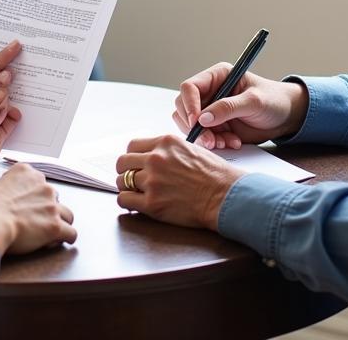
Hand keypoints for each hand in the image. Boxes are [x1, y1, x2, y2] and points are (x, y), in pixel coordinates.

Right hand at [0, 162, 76, 254]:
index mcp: (26, 172)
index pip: (38, 181)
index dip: (33, 195)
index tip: (27, 205)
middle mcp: (43, 185)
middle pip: (54, 197)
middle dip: (47, 209)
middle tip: (35, 221)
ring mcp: (51, 205)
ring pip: (67, 214)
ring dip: (61, 222)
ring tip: (51, 233)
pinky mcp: (55, 225)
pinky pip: (71, 232)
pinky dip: (67, 237)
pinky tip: (60, 241)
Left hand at [114, 135, 244, 229]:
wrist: (226, 197)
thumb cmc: (215, 175)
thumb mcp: (190, 148)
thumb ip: (168, 150)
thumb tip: (152, 155)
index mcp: (165, 142)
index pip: (132, 146)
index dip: (132, 157)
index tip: (136, 164)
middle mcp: (156, 158)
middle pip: (122, 162)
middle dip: (126, 171)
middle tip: (133, 179)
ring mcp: (152, 181)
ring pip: (122, 181)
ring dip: (128, 187)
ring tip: (137, 193)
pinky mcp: (152, 203)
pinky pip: (124, 200)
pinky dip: (127, 202)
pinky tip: (136, 204)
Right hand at [173, 64, 307, 149]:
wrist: (286, 117)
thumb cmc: (273, 100)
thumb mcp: (254, 101)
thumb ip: (228, 107)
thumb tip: (203, 118)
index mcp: (216, 77)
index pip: (190, 87)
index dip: (189, 104)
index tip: (197, 122)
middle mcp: (209, 92)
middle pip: (184, 107)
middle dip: (195, 126)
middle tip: (210, 140)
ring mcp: (210, 110)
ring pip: (190, 124)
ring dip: (204, 137)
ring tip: (225, 143)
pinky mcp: (215, 126)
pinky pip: (203, 136)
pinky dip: (214, 143)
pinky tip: (232, 143)